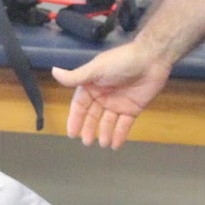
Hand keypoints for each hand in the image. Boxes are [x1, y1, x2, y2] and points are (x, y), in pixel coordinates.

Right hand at [51, 42, 171, 148]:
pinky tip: (116, 144)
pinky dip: (120, 134)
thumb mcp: (96, 69)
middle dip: (89, 129)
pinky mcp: (133, 108)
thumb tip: (53, 72)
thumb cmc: (121, 62)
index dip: (75, 119)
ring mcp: (118, 103)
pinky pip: (124, 124)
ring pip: (108, 122)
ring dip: (105, 133)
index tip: (72, 133)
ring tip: (103, 143)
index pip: (80, 105)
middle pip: (93, 116)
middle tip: (87, 142)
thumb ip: (76, 77)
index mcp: (92, 85)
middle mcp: (103, 95)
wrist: (151, 59)